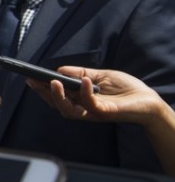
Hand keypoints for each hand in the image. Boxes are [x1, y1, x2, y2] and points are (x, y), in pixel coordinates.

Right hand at [27, 66, 163, 124]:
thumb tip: (60, 69)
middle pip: (57, 105)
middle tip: (34, 81)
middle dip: (44, 94)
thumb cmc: (127, 89)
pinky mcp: (105, 113)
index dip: (43, 89)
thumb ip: (81, 73)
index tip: (31, 78)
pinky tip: (84, 80)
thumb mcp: (100, 75)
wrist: (149, 101)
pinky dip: (85, 92)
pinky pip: (90, 104)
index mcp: (80, 101)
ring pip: (68, 110)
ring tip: (53, 82)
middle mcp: (84, 109)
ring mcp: (93, 113)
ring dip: (58, 97)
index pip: (57, 97)